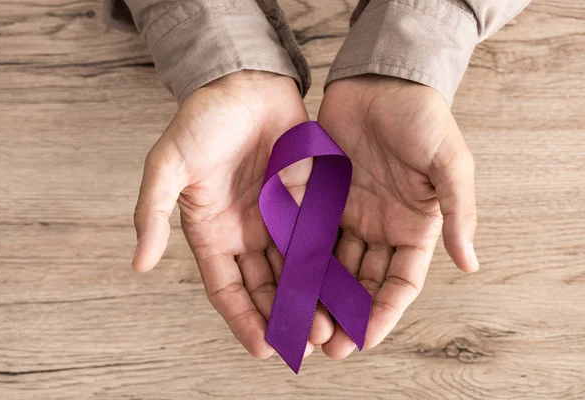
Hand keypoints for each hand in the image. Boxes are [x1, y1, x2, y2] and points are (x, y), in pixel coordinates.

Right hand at [132, 71, 333, 358]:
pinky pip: (318, 239)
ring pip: (295, 270)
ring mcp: (277, 218)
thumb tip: (138, 264)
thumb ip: (151, 212)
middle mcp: (245, 232)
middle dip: (282, 316)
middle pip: (265, 287)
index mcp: (211, 232)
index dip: (242, 319)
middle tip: (305, 342)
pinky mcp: (305, 201)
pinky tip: (343, 286)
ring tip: (328, 325)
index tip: (263, 348)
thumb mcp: (167, 164)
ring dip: (309, 298)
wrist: (244, 83)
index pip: (227, 289)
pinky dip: (328, 265)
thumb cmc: (202, 120)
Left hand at [317, 76, 478, 358]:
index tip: (365, 339)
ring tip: (302, 321)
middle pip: (363, 281)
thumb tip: (470, 264)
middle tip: (327, 345)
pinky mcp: (322, 196)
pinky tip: (286, 281)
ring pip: (334, 264)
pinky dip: (301, 259)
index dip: (385, 311)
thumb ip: (458, 211)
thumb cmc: (423, 117)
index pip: (401, 281)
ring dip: (321, 294)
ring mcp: (350, 213)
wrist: (381, 80)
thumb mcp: (449, 162)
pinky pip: (310, 234)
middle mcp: (382, 226)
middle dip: (347, 314)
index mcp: (416, 226)